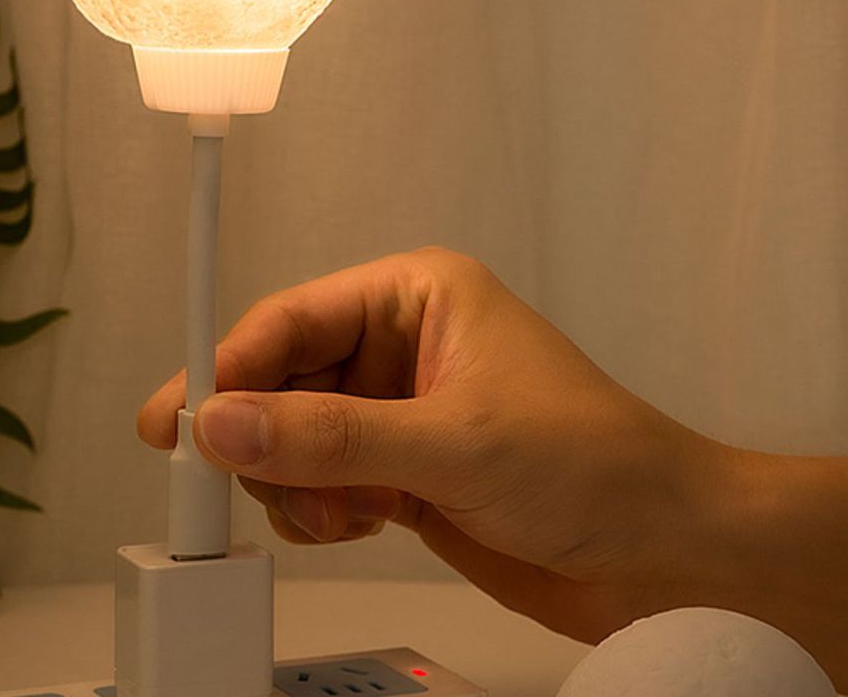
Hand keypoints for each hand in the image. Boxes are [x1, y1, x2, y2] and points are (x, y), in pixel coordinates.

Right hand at [137, 246, 726, 642]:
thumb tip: (223, 421)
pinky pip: (320, 483)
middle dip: (256, 433)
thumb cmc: (596, 462)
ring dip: (289, 481)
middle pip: (280, 378)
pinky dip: (316, 510)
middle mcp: (403, 345)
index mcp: (419, 295)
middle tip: (224, 482)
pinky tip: (351, 525)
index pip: (293, 318)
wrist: (668, 552)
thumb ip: (330, 438)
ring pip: (291, 437)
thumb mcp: (452, 444)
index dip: (230, 364)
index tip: (179, 419)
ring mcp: (402, 413)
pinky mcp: (406, 475)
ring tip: (331, 514)